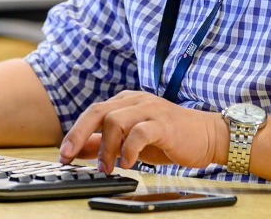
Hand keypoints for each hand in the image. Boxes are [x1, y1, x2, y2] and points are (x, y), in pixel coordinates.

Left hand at [58, 90, 226, 173]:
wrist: (206, 136)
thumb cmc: (168, 137)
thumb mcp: (131, 140)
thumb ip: (105, 142)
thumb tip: (79, 149)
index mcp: (125, 103)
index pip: (92, 113)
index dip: (74, 133)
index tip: (63, 156)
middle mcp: (135, 101)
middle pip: (98, 111)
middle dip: (79, 134)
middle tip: (69, 156)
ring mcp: (150, 110)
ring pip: (116, 120)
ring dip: (106, 147)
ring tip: (107, 168)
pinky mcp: (164, 124)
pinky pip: (141, 132)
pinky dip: (129, 149)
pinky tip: (128, 164)